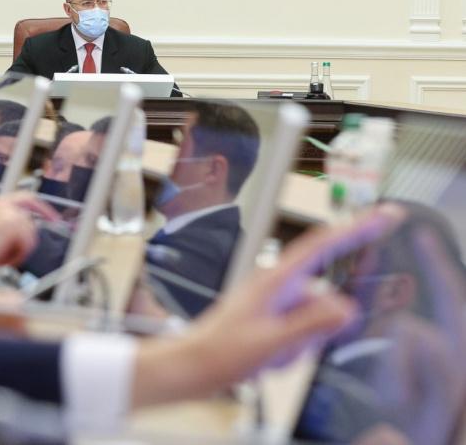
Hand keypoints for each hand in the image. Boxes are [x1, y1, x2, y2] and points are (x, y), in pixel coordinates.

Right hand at [0, 192, 59, 276]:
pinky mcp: (12, 225)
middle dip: (42, 220)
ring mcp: (8, 213)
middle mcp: (1, 204)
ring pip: (30, 233)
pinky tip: (1, 261)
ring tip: (2, 259)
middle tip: (55, 226)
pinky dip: (18, 256)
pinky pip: (27, 243)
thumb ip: (4, 226)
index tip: (51, 216)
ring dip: (20, 250)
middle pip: (31, 213)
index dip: (40, 206)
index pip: (24, 197)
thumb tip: (23, 233)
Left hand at [131, 204, 405, 406]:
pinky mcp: (272, 317)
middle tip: (287, 347)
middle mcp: (277, 284)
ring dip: (301, 343)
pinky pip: (300, 331)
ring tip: (271, 355)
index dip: (358, 226)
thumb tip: (347, 307)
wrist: (192, 365)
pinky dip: (293, 349)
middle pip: (325, 296)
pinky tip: (271, 359)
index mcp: (276, 279)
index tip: (386, 214)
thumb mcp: (272, 342)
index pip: (324, 244)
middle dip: (316, 328)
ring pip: (314, 319)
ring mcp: (275, 301)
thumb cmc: (221, 351)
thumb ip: (312, 324)